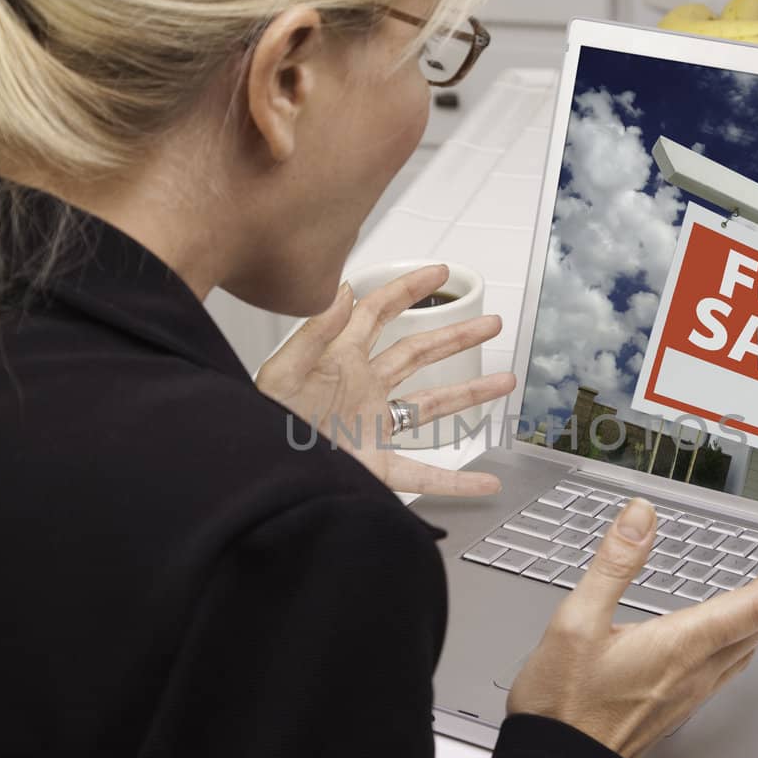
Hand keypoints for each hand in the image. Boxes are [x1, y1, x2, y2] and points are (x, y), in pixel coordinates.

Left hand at [255, 264, 516, 495]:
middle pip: (417, 353)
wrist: (253, 470)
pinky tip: (484, 482)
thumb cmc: (256, 422)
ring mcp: (371, 427)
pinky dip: (457, 481)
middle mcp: (361, 390)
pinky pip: (424, 472)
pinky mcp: (374, 466)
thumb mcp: (283, 370)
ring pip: (431, 406)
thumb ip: (316, 329)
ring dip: (469, 394)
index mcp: (339, 360)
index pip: (379, 314)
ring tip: (503, 381)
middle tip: (489, 323)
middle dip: (455, 336)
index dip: (409, 291)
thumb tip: (343, 290)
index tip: (439, 274)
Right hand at [507, 500, 757, 757]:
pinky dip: (745, 633)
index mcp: (680, 645)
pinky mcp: (679, 705)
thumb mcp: (575, 622)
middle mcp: (696, 671)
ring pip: (751, 645)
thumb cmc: (562, 708)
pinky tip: (729, 630)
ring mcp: (691, 692)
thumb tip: (641, 517)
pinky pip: (730, 664)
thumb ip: (613, 565)